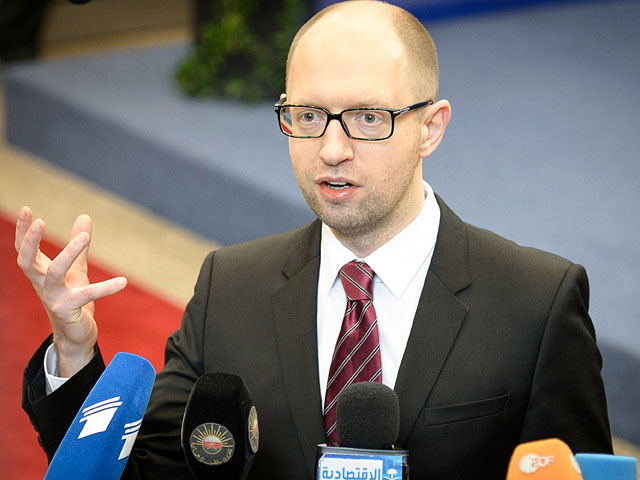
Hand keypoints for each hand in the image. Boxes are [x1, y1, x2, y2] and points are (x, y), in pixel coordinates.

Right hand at [15, 207, 126, 376]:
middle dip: (30, 241)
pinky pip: (88, 295)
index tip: (27, 210)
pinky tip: (123, 281)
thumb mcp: (76, 269)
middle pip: (27, 261)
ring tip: (84, 238)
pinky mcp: (69, 310)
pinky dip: (107, 288)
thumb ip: (78, 244)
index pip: (24, 250)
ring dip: (68, 253)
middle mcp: (42, 285)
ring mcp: (53, 298)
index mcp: (40, 274)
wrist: (75, 334)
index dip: (23, 231)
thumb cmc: (72, 298)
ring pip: (55, 272)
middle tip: (41, 221)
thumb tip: (84, 216)